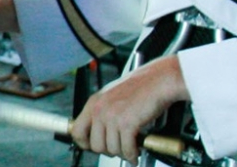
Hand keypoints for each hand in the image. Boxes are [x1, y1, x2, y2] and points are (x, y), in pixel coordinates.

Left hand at [71, 56, 189, 162]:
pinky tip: (136, 153)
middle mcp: (100, 110)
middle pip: (95, 145)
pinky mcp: (127, 123)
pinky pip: (127, 149)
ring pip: (112, 149)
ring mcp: (113, 116)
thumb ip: (103, 111)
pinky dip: (132, 155)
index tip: (93, 147)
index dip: (85, 143)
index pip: (77, 131)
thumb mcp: (112, 95)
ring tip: (130, 149)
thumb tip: (101, 132)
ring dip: (123, 153)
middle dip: (108, 151)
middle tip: (118, 149)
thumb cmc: (141, 86)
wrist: (159, 79)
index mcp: (94, 102)